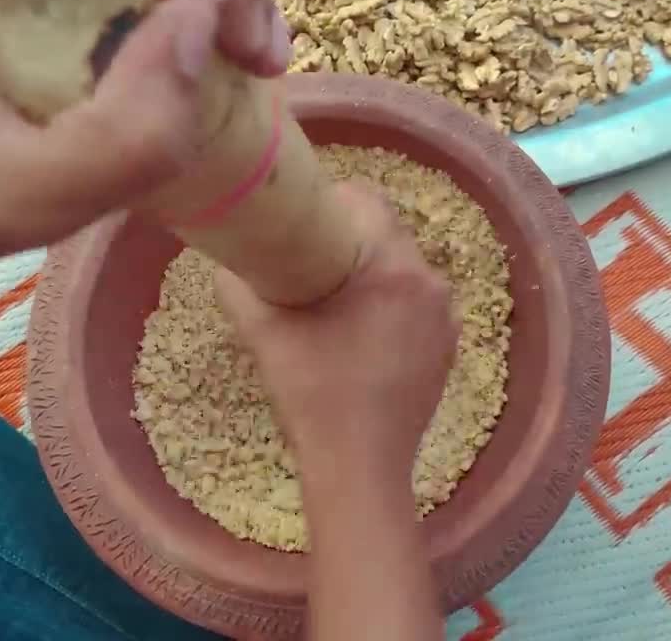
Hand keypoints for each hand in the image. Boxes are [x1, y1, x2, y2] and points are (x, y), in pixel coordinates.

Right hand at [215, 183, 460, 479]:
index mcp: (395, 269)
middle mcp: (432, 285)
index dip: (329, 200)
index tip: (297, 222)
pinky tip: (356, 332)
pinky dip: (388, 306)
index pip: (367, 200)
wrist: (360, 470)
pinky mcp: (446, 350)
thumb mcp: (265, 334)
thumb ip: (239, 287)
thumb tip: (225, 260)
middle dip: (346, 238)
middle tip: (303, 259)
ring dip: (368, 273)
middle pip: (386, 234)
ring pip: (401, 270)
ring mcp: (445, 320)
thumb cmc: (313, 397)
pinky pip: (414, 305)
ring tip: (327, 297)